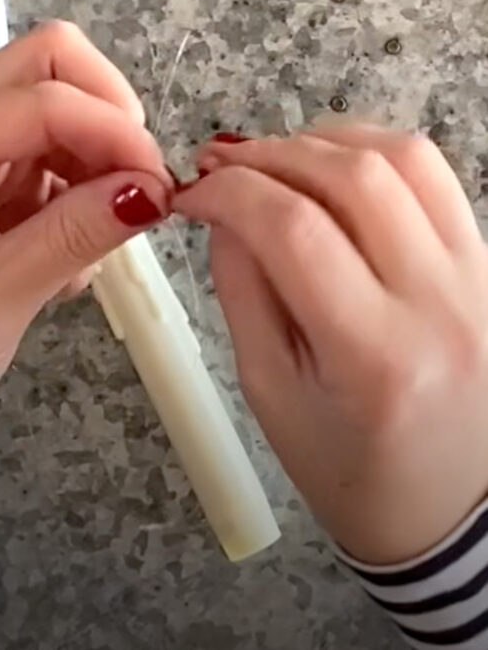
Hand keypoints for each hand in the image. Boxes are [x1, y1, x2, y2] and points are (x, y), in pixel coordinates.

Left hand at [0, 22, 170, 526]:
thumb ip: (76, 233)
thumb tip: (152, 187)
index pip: (40, 98)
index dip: (111, 130)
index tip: (159, 183)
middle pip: (47, 69)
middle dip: (107, 114)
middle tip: (141, 181)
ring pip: (61, 112)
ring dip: (99, 159)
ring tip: (101, 237)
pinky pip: (59, 162)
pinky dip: (85, 195)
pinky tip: (73, 259)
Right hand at [174, 125, 487, 563]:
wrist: (455, 512)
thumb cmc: (354, 472)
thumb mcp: (271, 393)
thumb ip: (242, 290)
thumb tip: (222, 208)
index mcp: (377, 358)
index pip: (294, 229)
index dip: (230, 193)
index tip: (192, 192)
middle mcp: (442, 304)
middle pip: (353, 177)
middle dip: (271, 154)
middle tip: (223, 165)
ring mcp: (478, 276)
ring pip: (405, 157)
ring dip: (327, 140)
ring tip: (278, 160)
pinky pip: (435, 176)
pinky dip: (375, 153)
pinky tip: (333, 169)